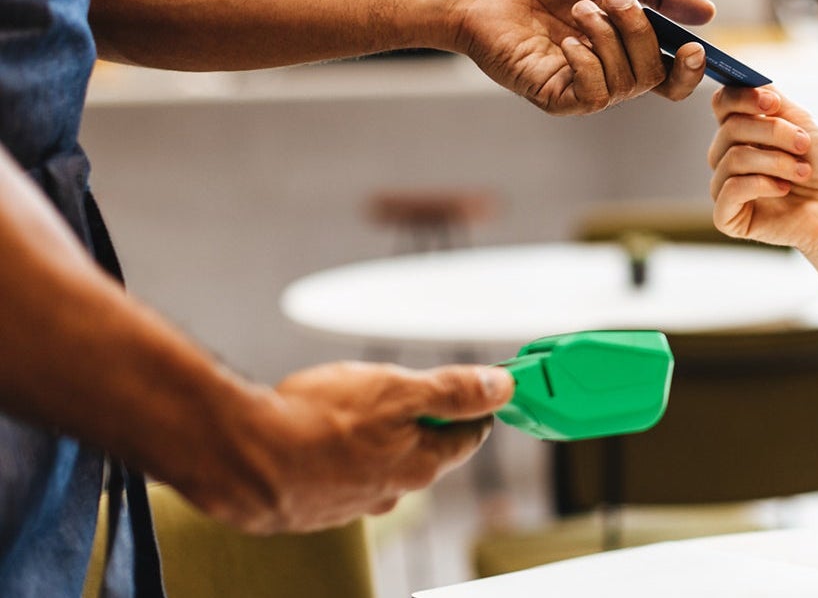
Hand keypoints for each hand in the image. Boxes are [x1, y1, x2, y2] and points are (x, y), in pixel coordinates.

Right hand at [189, 362, 512, 533]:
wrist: (241, 456)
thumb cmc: (316, 421)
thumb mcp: (398, 390)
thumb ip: (453, 391)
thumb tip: (501, 388)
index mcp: (420, 464)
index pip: (468, 436)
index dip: (476, 407)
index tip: (481, 392)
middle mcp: (390, 491)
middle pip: (424, 450)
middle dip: (421, 420)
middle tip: (406, 390)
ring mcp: (351, 502)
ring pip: (379, 463)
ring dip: (375, 438)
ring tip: (350, 408)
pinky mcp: (313, 505)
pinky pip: (338, 475)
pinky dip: (336, 453)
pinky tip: (316, 435)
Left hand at [449, 0, 715, 114]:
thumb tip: (708, 13)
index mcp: (628, 47)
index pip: (672, 75)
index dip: (690, 70)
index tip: (694, 49)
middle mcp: (611, 72)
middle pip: (655, 75)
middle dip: (640, 32)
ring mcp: (584, 87)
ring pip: (627, 83)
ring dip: (608, 38)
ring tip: (579, 10)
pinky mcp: (556, 98)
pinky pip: (593, 94)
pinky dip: (587, 63)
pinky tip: (566, 41)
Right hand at [708, 87, 817, 257]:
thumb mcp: (801, 123)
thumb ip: (771, 98)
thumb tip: (746, 76)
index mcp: (743, 132)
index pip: (723, 104)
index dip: (743, 97)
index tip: (773, 103)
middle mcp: (728, 157)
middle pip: (730, 128)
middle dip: (773, 133)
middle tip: (804, 144)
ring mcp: (725, 187)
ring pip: (733, 158)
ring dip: (776, 162)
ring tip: (803, 172)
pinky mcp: (728, 217)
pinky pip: (730, 191)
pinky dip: (761, 185)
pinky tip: (783, 190)